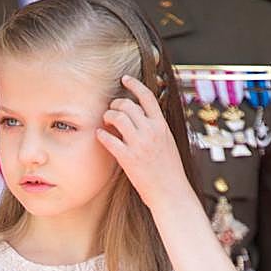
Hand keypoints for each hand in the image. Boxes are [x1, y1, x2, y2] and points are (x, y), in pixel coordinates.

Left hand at [96, 75, 188, 210]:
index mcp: (161, 126)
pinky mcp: (128, 159)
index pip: (147, 97)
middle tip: (112, 110)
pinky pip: (109, 140)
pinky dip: (102, 135)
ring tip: (106, 121)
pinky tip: (100, 135)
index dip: (134, 85)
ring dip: (108, 116)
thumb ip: (156, 128)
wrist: (170, 191)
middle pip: (128, 105)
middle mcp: (151, 132)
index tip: (125, 79)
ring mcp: (139, 145)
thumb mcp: (168, 142)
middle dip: (116, 104)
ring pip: (118, 118)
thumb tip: (144, 116)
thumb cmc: (169, 170)